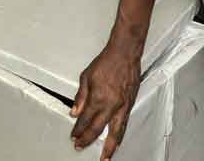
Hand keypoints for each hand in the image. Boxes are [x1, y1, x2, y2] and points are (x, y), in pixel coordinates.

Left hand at [71, 41, 142, 157]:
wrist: (125, 54)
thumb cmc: (106, 62)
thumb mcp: (86, 77)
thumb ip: (80, 97)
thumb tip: (74, 113)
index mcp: (98, 98)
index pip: (85, 120)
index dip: (78, 130)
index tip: (73, 136)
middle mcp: (111, 106)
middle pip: (98, 129)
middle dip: (88, 140)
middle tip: (81, 148)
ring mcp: (122, 106)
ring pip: (116, 132)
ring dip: (109, 147)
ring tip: (105, 157)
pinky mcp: (130, 104)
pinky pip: (125, 124)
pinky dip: (121, 135)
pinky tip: (118, 141)